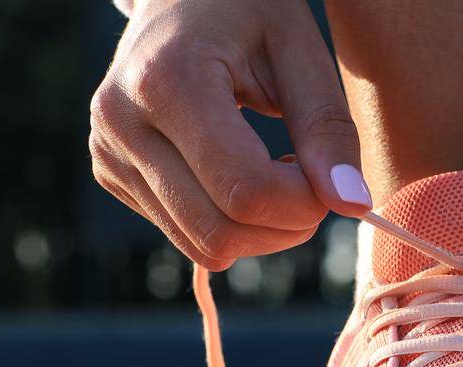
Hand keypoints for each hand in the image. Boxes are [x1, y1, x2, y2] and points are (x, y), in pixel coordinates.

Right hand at [89, 0, 369, 270]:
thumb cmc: (248, 13)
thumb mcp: (301, 52)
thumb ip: (328, 129)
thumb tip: (353, 206)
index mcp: (165, 81)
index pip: (245, 191)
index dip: (304, 204)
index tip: (329, 177)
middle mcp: (121, 122)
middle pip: (221, 232)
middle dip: (286, 226)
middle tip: (312, 182)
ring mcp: (108, 152)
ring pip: (205, 246)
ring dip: (263, 232)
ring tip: (279, 174)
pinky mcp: (112, 174)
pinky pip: (189, 236)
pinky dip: (233, 225)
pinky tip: (244, 176)